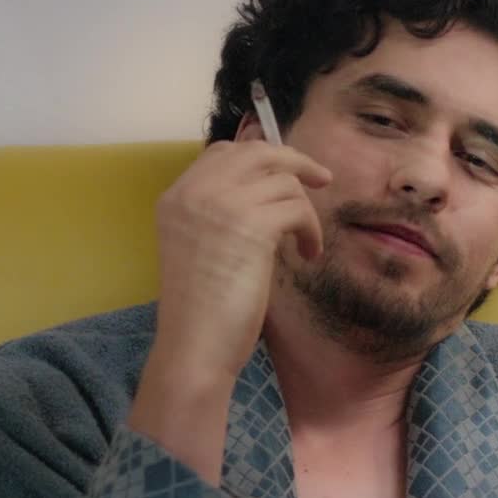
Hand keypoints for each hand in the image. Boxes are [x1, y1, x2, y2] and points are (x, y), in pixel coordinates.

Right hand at [129, 137, 330, 482]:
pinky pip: (297, 208)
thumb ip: (221, 215)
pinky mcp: (250, 225)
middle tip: (321, 180)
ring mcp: (220, 205)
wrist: (194, 345)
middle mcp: (194, 192)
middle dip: (294, 161)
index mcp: (176, 197)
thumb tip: (270, 192)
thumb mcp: (201, 248)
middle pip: (256, 152)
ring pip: (284, 182)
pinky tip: (307, 254)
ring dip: (305, 210)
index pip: (222, 152)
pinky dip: (310, 229)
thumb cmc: (201, 310)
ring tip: (306, 244)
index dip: (260, 157)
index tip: (286, 174)